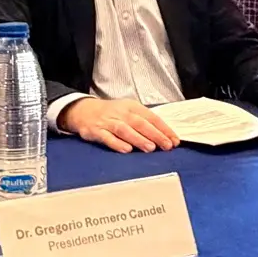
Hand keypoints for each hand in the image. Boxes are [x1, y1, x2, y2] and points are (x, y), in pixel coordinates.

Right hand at [58, 98, 179, 153]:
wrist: (83, 111)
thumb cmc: (111, 113)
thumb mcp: (128, 111)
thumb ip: (144, 123)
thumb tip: (164, 137)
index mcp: (131, 107)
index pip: (151, 117)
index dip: (163, 129)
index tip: (174, 140)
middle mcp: (121, 113)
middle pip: (140, 123)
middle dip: (154, 135)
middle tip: (166, 145)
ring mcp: (108, 122)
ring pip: (124, 129)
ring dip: (138, 139)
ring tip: (150, 148)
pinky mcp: (96, 131)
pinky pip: (107, 137)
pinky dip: (117, 143)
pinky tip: (126, 150)